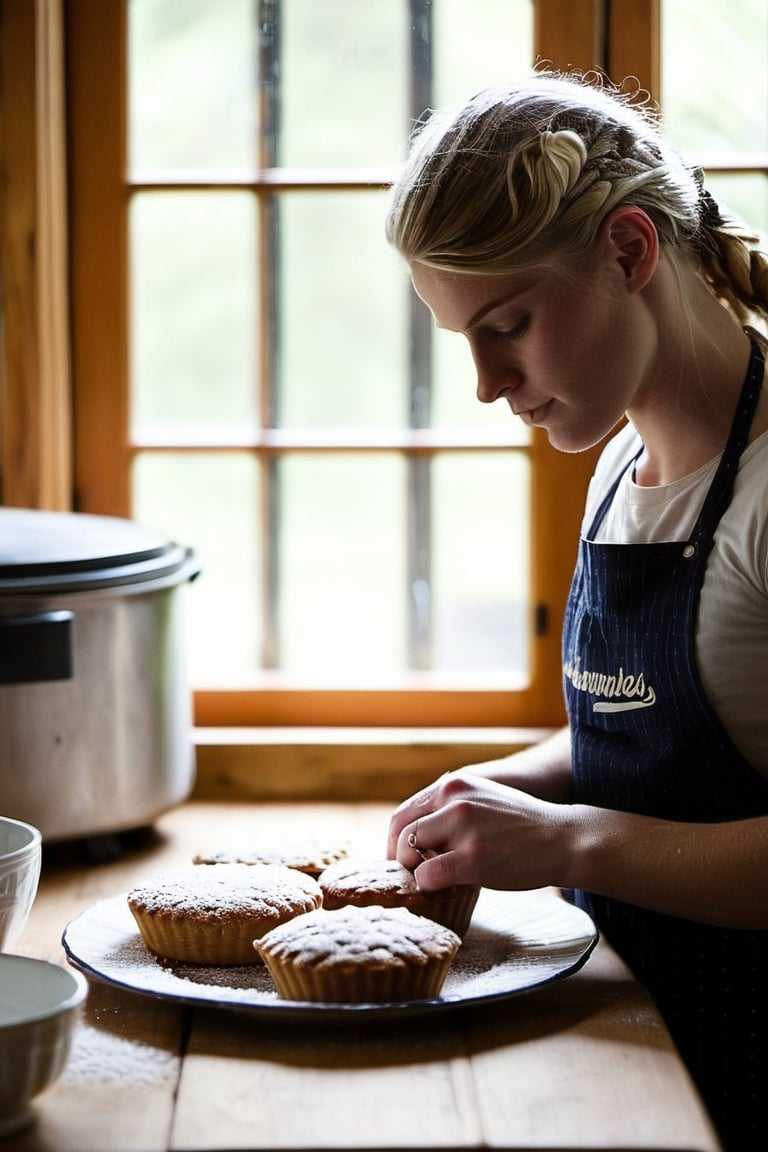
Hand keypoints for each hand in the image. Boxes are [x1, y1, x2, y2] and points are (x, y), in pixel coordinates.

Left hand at [387, 769, 569, 892]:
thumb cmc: (522, 827)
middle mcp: (454, 798)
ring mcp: (463, 827)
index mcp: (453, 784)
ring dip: (416, 872)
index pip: (403, 813)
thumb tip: (412, 838)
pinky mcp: (472, 857)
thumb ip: (449, 810)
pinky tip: (447, 889)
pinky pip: (428, 876)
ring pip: (410, 853)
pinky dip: (429, 887)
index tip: (400, 860)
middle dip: (399, 860)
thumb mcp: (482, 799)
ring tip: (435, 881)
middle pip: (401, 832)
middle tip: (410, 878)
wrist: (563, 839)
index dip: (395, 841)